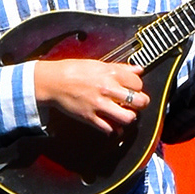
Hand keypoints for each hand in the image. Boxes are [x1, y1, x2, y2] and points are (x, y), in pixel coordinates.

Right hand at [33, 58, 147, 132]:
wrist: (53, 81)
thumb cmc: (73, 70)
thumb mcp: (98, 64)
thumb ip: (120, 68)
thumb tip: (138, 69)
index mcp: (110, 74)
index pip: (137, 83)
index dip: (138, 87)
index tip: (134, 89)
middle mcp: (107, 89)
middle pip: (138, 101)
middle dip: (141, 103)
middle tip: (137, 104)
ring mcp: (99, 104)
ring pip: (127, 117)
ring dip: (129, 117)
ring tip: (126, 114)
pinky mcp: (89, 117)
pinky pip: (109, 128)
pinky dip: (114, 129)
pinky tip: (114, 125)